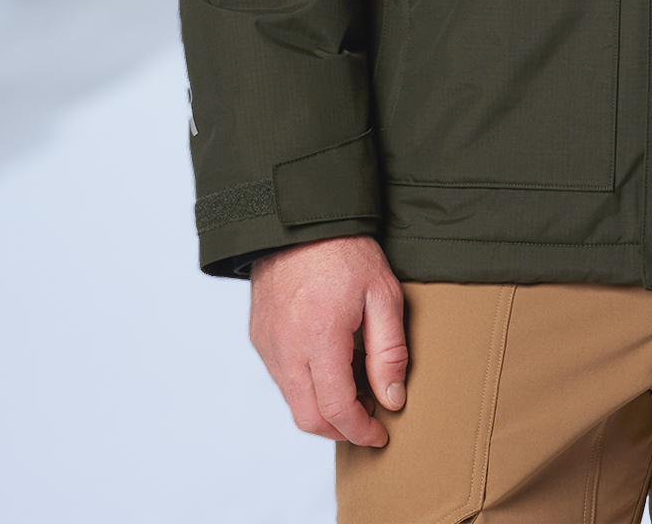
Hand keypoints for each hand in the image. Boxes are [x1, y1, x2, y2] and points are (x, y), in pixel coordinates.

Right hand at [249, 236, 407, 446]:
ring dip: (323, 408)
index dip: (360, 430)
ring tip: (355, 383)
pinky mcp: (259, 337)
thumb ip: (389, 352)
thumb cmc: (345, 250)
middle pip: (308, 417)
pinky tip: (331, 365)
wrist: (300, 218)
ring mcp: (267, 344)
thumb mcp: (382, 294)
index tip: (380, 434)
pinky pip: (282, 379)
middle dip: (340, 429)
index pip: (336, 409)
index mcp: (318, 337)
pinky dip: (307, 386)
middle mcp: (286, 348)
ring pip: (293, 401)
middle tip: (369, 419)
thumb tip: (392, 399)